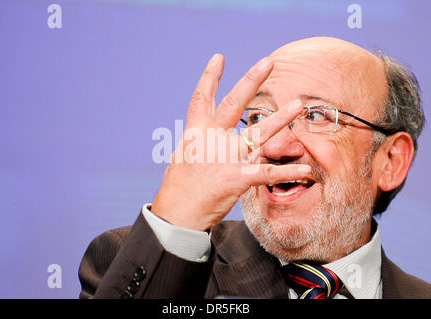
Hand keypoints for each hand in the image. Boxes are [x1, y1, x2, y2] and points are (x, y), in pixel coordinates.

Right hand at [151, 54, 310, 230]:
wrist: (176, 214)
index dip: (210, 78)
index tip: (219, 58)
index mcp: (195, 133)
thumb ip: (198, 142)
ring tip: (298, 104)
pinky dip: (288, 171)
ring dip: (281, 119)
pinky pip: (268, 173)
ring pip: (258, 133)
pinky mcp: (237, 179)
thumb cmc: (179, 188)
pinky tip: (305, 169)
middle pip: (233, 104)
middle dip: (251, 81)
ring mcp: (225, 158)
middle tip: (268, 63)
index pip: (201, 99)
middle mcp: (210, 140)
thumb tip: (206, 133)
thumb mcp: (183, 158)